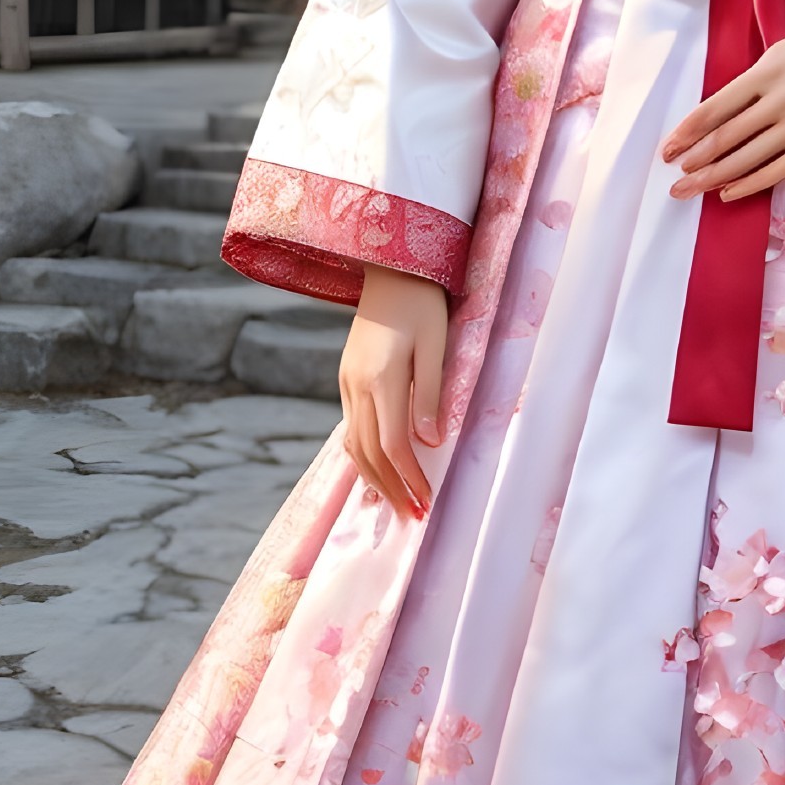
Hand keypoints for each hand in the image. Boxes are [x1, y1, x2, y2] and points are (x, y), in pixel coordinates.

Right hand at [339, 264, 448, 518]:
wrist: (391, 268)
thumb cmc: (423, 303)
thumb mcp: (436, 343)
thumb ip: (431, 392)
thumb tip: (430, 442)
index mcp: (381, 379)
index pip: (393, 444)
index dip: (409, 478)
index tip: (427, 502)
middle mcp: (357, 386)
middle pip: (368, 453)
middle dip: (391, 488)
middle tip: (414, 516)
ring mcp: (348, 383)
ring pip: (354, 444)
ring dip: (374, 478)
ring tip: (396, 503)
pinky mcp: (348, 379)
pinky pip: (351, 428)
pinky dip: (363, 456)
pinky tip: (377, 469)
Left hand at [663, 14, 784, 203]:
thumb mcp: (779, 53)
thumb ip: (749, 83)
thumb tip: (714, 116)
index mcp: (766, 72)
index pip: (715, 108)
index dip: (688, 132)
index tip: (668, 149)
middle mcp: (781, 99)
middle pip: (726, 137)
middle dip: (695, 161)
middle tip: (673, 180)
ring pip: (748, 158)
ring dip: (714, 177)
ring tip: (691, 189)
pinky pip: (779, 169)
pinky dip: (751, 184)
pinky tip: (730, 193)